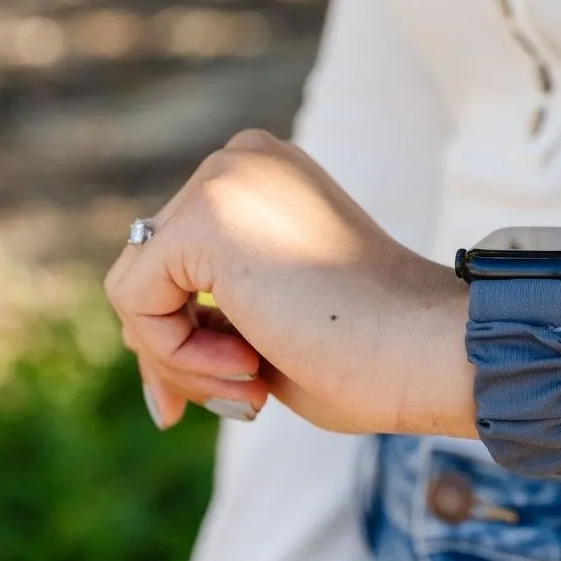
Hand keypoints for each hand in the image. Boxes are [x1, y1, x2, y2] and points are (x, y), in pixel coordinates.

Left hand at [105, 130, 473, 438]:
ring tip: (252, 385)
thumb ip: (215, 314)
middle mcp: (240, 159)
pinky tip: (247, 364)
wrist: (425, 348)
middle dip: (175, 350)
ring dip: (180, 359)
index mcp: (265, 173)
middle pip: (150, 268)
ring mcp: (223, 178)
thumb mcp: (272, 323)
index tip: (230, 391)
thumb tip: (140, 348)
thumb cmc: (369, 351)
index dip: (186, 334)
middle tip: (239, 401)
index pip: (178, 256)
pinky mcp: (206, 214)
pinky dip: (176, 354)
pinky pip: (136, 301)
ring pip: (136, 288)